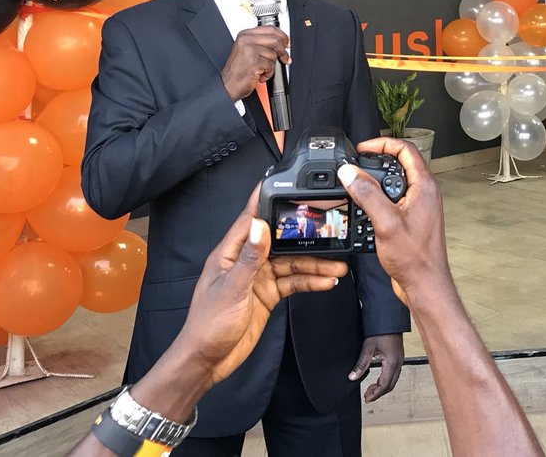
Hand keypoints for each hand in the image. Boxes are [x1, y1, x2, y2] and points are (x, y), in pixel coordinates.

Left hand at [170, 186, 346, 386]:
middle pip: (280, 242)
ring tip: (337, 266)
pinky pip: (293, 282)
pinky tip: (326, 282)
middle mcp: (246, 261)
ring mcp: (258, 278)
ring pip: (292, 263)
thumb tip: (261, 225)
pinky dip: (310, 282)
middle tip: (329, 234)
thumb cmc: (208, 324)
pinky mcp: (268, 294)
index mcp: (230, 253)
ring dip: (315, 264)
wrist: (208, 360)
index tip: (285, 183)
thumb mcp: (232, 289)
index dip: (267, 200)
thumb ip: (250, 258)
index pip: (251, 219)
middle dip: (305, 239)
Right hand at [221, 26, 290, 100]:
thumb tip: (280, 41)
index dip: (282, 36)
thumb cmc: (237, 70)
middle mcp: (246, 40)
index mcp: (245, 35)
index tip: (287, 42)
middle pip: (275, 40)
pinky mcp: (254, 62)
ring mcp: (250, 51)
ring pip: (274, 54)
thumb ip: (260, 42)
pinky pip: (271, 66)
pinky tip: (260, 75)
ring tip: (262, 70)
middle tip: (285, 58)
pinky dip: (268, 73)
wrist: (228, 84)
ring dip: (271, 66)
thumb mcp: (246, 50)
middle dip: (282, 51)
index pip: (269, 29)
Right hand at [338, 137, 449, 302]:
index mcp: (424, 186)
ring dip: (376, 180)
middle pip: (400, 163)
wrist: (424, 283)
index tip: (363, 148)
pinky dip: (380, 197)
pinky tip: (366, 208)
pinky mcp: (413, 218)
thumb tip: (350, 172)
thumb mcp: (385, 221)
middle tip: (357, 163)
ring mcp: (420, 205)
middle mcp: (425, 192)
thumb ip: (367, 194)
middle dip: (377, 160)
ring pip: (397, 181)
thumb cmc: (414, 257)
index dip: (383, 143)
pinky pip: (395, 198)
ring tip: (358, 183)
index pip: (406, 149)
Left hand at [349, 334, 404, 402]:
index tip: (367, 399)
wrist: (389, 318)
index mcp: (392, 362)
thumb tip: (352, 377)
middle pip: (390, 385)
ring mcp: (400, 359)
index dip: (376, 394)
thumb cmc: (380, 330)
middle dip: (379, 393)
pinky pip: (394, 373)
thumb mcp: (368, 347)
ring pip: (393, 380)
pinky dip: (386, 379)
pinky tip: (377, 378)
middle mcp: (398, 363)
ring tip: (370, 389)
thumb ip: (361, 364)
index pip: (385, 385)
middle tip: (367, 396)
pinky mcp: (398, 356)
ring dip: (382, 386)